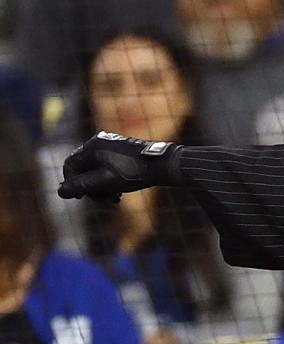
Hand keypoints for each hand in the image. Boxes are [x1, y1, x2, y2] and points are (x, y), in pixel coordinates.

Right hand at [58, 132, 179, 202]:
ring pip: (97, 170)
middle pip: (84, 168)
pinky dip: (110, 180)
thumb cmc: (134, 172)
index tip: (79, 197)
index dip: (71, 183)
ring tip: (115, 199)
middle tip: (105, 201)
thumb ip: (82, 186)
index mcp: (92, 146)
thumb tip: (60, 192)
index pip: (70, 165)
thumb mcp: (105, 182)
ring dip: (102, 187)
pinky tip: (120, 192)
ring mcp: (111, 145)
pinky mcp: (121, 151)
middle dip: (92, 187)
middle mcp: (99, 142)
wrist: (163, 164)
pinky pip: (108, 167)